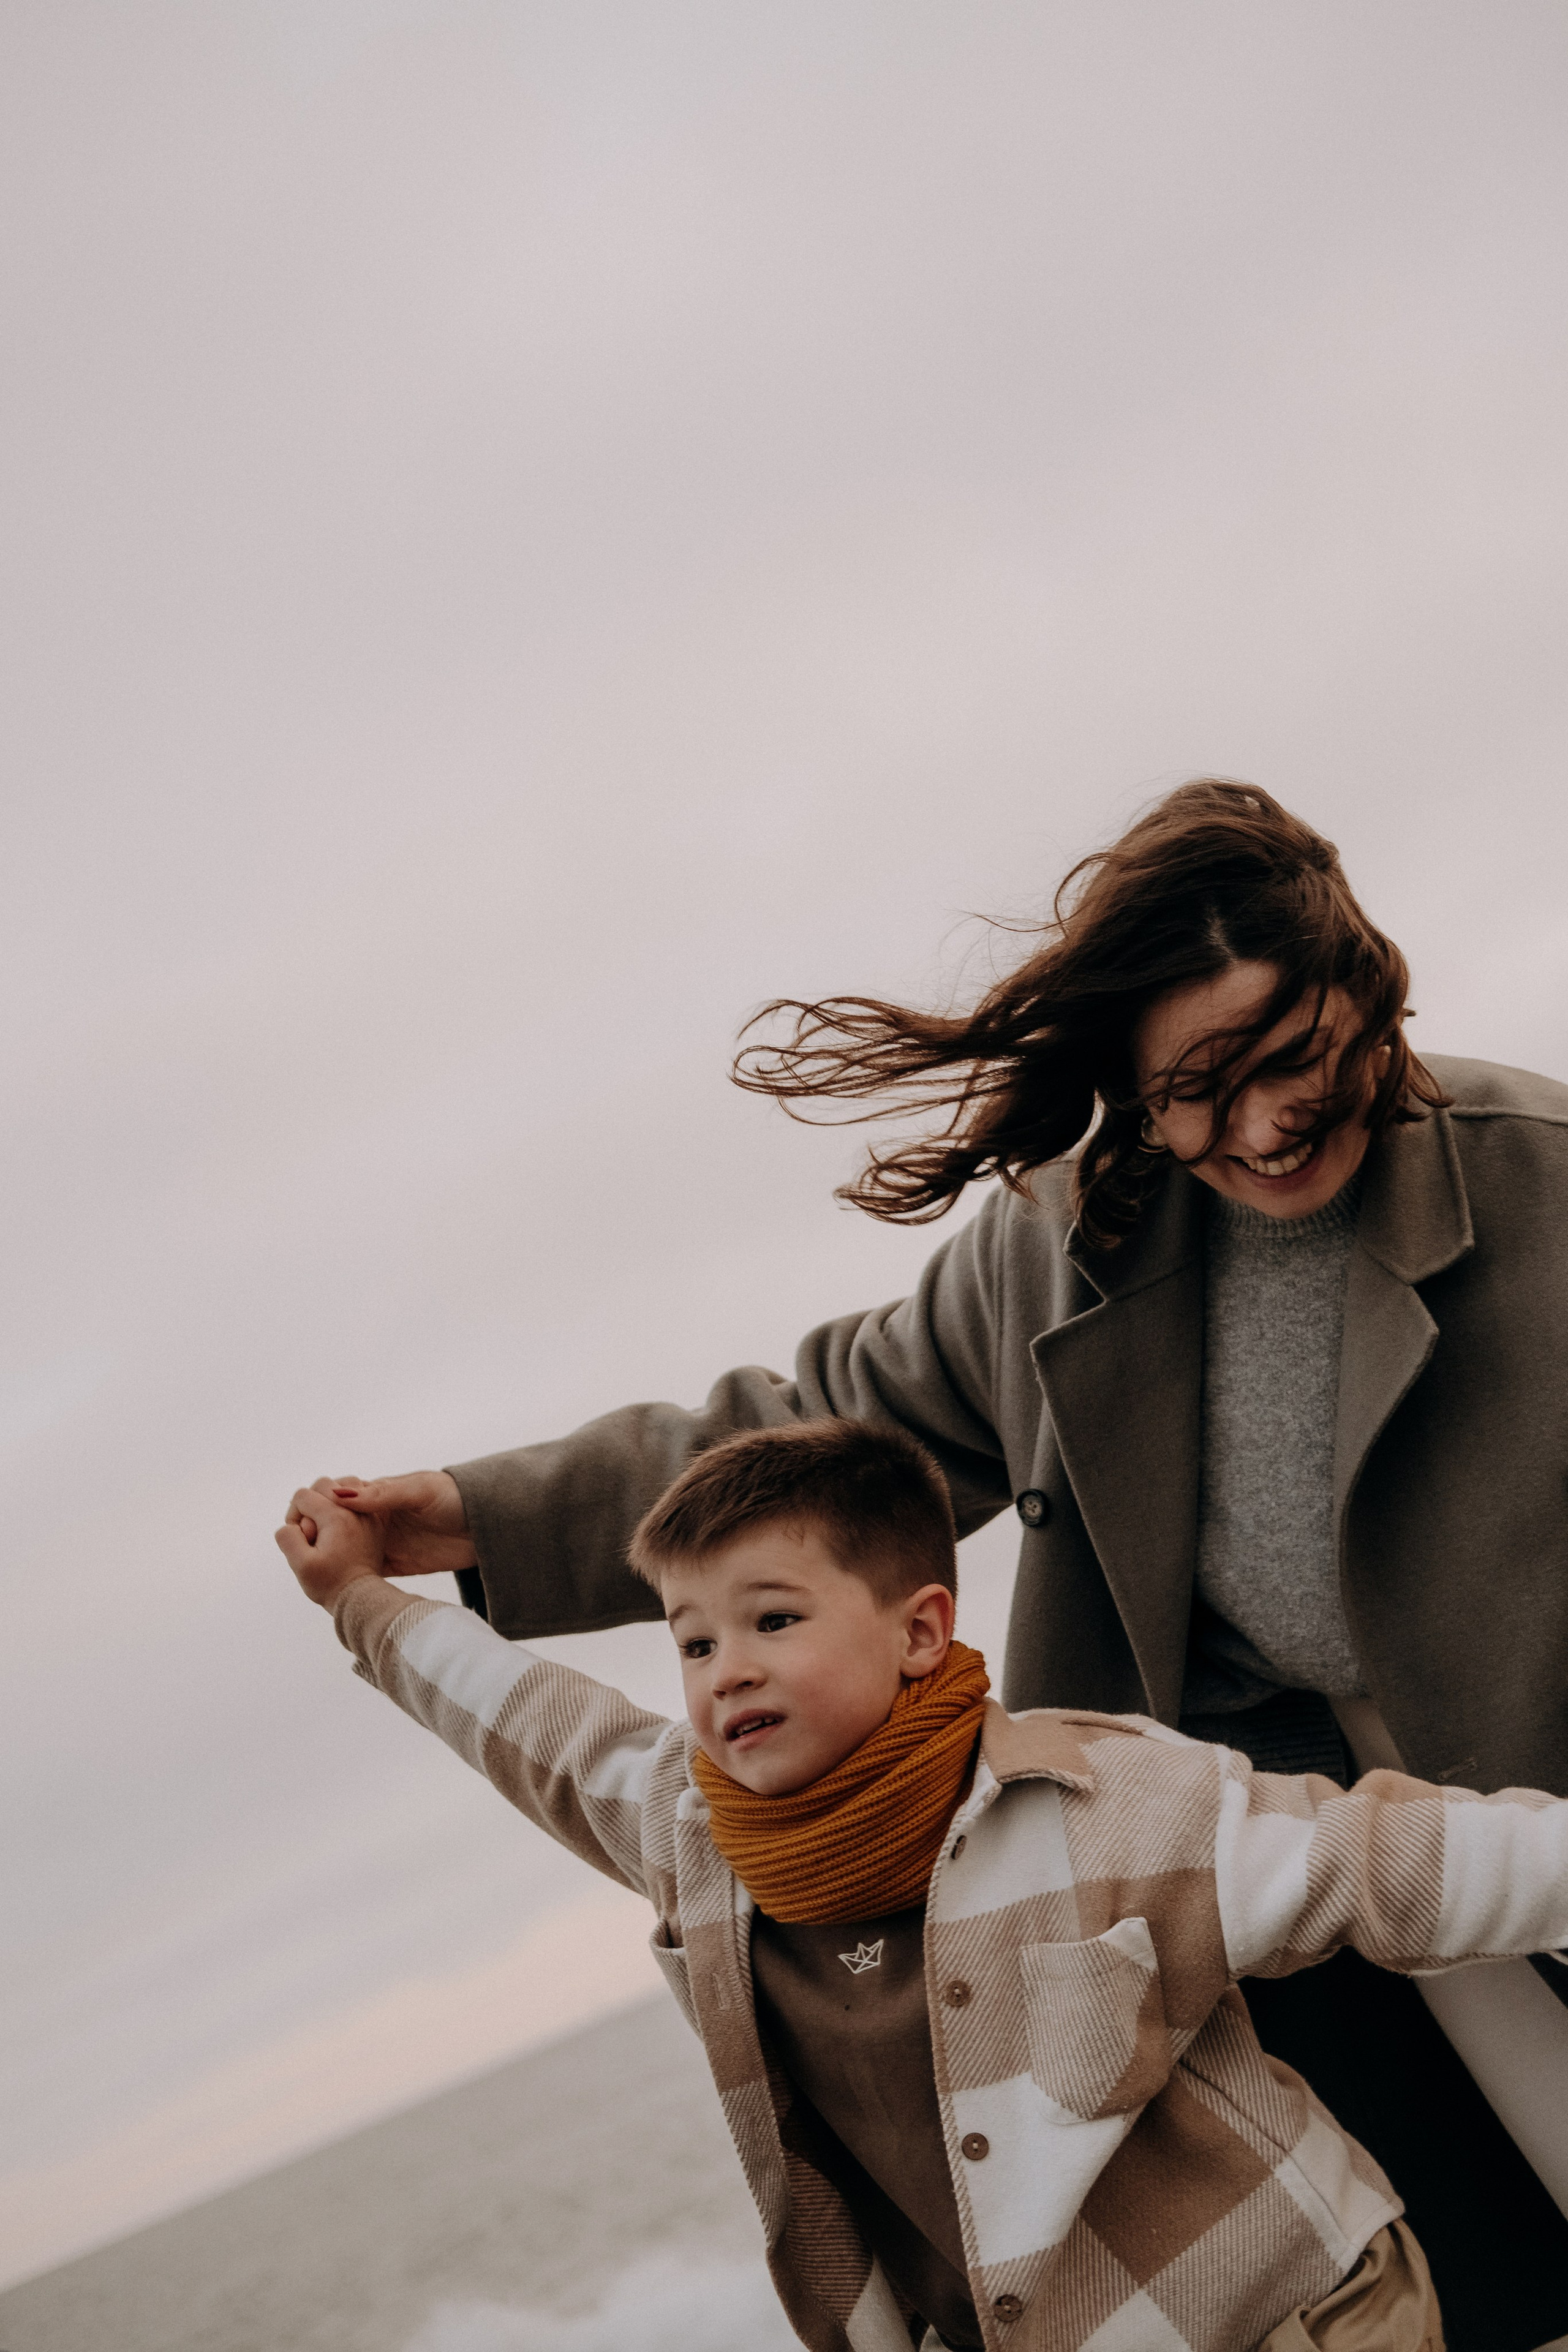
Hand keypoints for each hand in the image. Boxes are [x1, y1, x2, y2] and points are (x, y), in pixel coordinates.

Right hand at [276, 1488, 385, 1608]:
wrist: (362, 1599)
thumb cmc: (331, 1586)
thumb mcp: (301, 1566)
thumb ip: (288, 1537)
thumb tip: (290, 1524)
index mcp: (337, 1516)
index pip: (303, 1495)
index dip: (293, 1515)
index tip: (300, 1537)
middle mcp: (356, 1509)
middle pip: (323, 1486)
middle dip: (310, 1505)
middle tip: (313, 1532)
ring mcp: (368, 1514)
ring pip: (343, 1489)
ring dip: (328, 1504)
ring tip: (326, 1529)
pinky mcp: (375, 1522)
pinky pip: (357, 1500)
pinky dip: (345, 1508)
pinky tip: (339, 1530)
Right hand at [286, 1469, 476, 1575]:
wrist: (489, 1526)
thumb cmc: (456, 1498)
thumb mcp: (420, 1491)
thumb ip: (382, 1494)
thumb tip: (339, 1493)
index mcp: (378, 1494)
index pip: (335, 1498)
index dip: (315, 1507)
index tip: (303, 1521)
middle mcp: (375, 1518)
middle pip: (333, 1526)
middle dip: (314, 1535)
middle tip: (301, 1549)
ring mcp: (383, 1542)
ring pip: (344, 1550)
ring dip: (328, 1557)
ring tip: (308, 1570)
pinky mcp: (395, 1565)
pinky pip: (364, 1571)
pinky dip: (349, 1578)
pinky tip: (334, 1587)